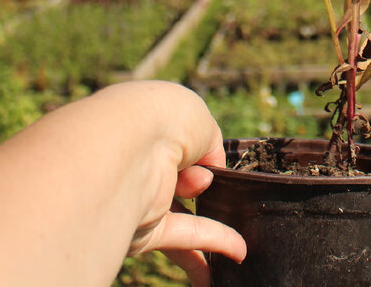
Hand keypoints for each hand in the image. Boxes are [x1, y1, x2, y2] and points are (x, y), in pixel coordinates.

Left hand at [121, 83, 245, 286]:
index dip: (199, 149)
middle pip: (177, 178)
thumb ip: (210, 145)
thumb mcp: (198, 119)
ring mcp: (139, 196)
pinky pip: (183, 237)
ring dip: (212, 224)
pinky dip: (213, 243)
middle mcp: (139, 160)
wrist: (127, 148)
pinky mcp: (142, 230)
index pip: (176, 141)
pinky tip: (238, 251)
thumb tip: (209, 174)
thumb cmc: (162, 119)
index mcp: (145, 125)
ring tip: (243, 228)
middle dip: (199, 183)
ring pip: (181, 213)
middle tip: (217, 182)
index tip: (213, 157)